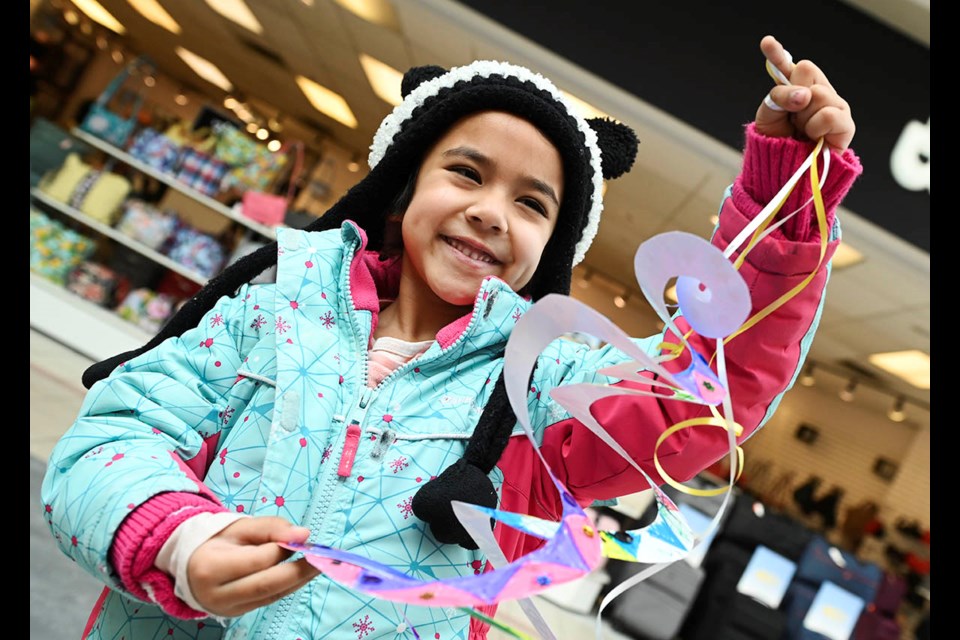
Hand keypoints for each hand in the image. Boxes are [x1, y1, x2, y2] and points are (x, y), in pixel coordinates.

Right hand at [188, 516, 318, 617]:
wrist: (192, 565)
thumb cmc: (219, 541)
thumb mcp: (240, 526)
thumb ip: (271, 527)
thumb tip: (304, 535)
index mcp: (211, 566)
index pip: (256, 560)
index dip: (282, 550)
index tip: (303, 539)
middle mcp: (217, 593)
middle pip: (266, 585)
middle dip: (299, 572)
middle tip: (323, 558)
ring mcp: (227, 608)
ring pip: (270, 596)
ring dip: (298, 580)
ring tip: (318, 565)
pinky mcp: (238, 613)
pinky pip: (268, 600)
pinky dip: (288, 587)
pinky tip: (302, 575)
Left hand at [754, 35, 855, 151]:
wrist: (786, 172)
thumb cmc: (778, 145)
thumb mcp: (767, 118)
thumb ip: (779, 97)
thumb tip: (804, 94)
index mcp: (796, 88)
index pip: (788, 66)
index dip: (777, 54)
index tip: (766, 42)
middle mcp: (817, 92)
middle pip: (806, 69)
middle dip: (793, 93)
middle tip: (793, 115)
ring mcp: (833, 106)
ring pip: (818, 92)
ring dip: (804, 116)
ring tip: (804, 131)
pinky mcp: (845, 124)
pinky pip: (831, 114)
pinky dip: (817, 126)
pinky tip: (815, 136)